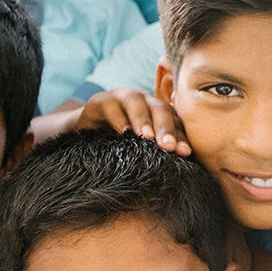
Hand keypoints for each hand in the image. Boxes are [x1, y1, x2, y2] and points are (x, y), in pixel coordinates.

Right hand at [76, 89, 191, 155]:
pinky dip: (118, 118)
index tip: (184, 153)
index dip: (180, 136)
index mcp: (158, 112)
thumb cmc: (121, 143)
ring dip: (143, 120)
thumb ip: (159, 154)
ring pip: (136, 102)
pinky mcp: (100, 101)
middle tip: (169, 147)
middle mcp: (144, 102)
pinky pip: (111, 107)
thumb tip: (181, 172)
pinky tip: (123, 132)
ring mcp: (122, 98)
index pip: (174, 122)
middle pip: (160, 108)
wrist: (86, 132)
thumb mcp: (142, 148)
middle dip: (165, 127)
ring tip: (147, 138)